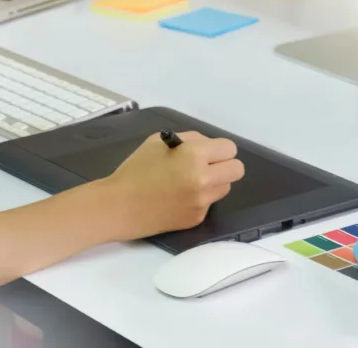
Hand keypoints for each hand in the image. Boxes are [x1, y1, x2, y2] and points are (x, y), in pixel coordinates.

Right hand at [102, 132, 244, 240]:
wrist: (120, 206)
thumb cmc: (135, 170)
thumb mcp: (157, 142)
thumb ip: (188, 139)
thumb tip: (206, 146)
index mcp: (194, 156)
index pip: (229, 148)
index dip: (218, 148)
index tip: (206, 152)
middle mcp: (204, 179)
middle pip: (237, 169)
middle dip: (224, 164)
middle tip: (206, 165)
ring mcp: (202, 202)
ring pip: (225, 187)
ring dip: (214, 182)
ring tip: (189, 181)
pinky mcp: (197, 218)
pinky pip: (209, 202)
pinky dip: (199, 198)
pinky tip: (178, 197)